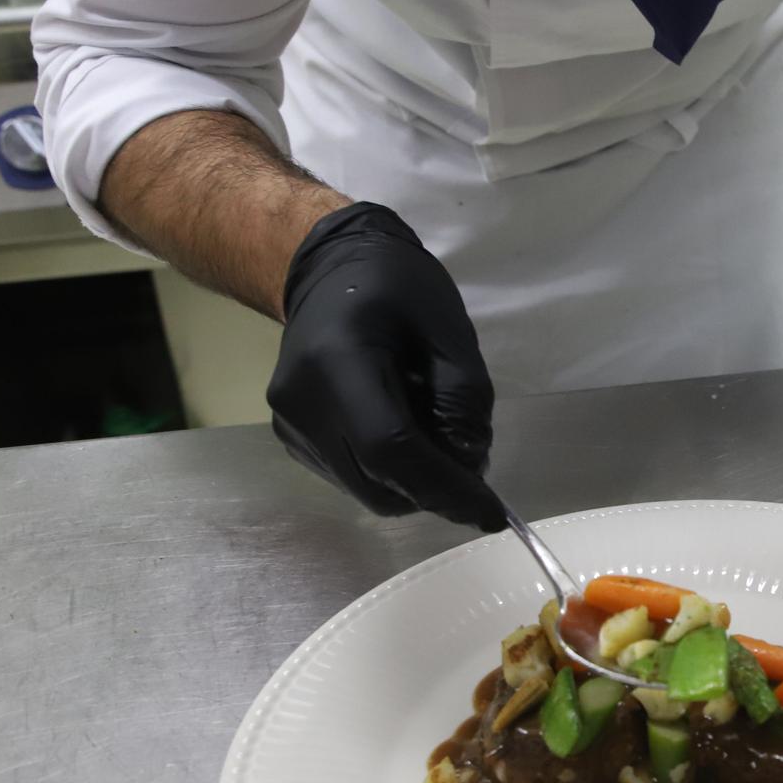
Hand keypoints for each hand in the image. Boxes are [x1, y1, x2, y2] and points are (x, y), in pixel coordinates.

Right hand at [267, 203, 505, 529]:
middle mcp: (301, 404)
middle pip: (377, 483)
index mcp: (337, 363)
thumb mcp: (449, 329)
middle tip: (473, 462)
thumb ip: (465, 399)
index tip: (493, 514)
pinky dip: (389, 472)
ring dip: (413, 482)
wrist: (329, 268)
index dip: (444, 488)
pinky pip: (352, 478)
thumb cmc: (397, 286)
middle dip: (435, 490)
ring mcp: (289, 426)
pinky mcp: (292, 439)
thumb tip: (470, 467)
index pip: (390, 450)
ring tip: (434, 430)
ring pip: (366, 490)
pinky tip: (402, 426)